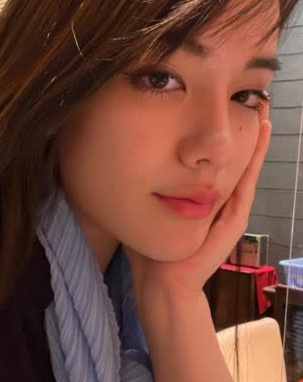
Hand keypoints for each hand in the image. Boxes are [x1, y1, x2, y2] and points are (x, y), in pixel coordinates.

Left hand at [124, 116, 271, 307]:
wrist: (161, 283)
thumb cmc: (150, 249)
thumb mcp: (146, 207)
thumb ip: (142, 188)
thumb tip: (119, 159)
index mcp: (200, 198)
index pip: (212, 160)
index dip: (219, 135)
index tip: (220, 106)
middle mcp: (219, 200)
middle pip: (234, 158)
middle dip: (242, 129)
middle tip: (252, 98)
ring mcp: (230, 208)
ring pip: (247, 166)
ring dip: (256, 138)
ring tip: (262, 110)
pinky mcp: (234, 217)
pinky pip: (247, 182)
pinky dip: (256, 158)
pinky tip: (261, 134)